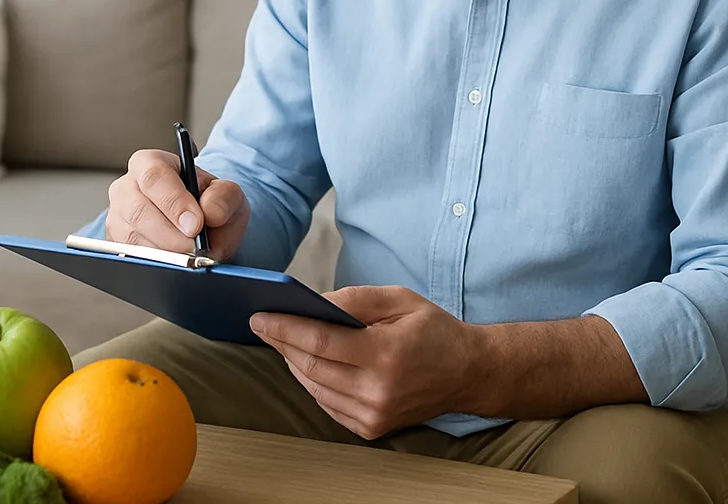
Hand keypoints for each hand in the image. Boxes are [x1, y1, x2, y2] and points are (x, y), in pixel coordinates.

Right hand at [106, 149, 250, 260]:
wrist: (202, 224)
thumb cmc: (208, 202)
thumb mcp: (226, 193)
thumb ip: (224, 197)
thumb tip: (210, 213)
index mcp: (151, 163)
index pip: (154, 177)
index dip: (174, 202)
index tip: (196, 224)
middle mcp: (126, 187)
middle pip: (139, 211)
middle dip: (171, 235)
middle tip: (196, 249)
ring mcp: (117, 217)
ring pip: (132, 239)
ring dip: (164, 253)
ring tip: (189, 258)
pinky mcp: (116, 244)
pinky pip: (130, 258)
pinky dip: (155, 265)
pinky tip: (174, 265)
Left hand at [249, 285, 479, 439]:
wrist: (467, 373)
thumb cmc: (434, 330)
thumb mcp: (401, 299)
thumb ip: (357, 298)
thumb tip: (316, 301)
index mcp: (386, 354)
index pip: (321, 342)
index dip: (286, 328)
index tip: (261, 315)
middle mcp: (377, 391)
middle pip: (312, 367)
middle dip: (281, 342)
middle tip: (261, 323)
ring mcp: (374, 415)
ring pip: (315, 388)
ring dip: (292, 362)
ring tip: (279, 338)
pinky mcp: (371, 428)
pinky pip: (327, 404)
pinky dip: (311, 382)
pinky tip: (304, 361)